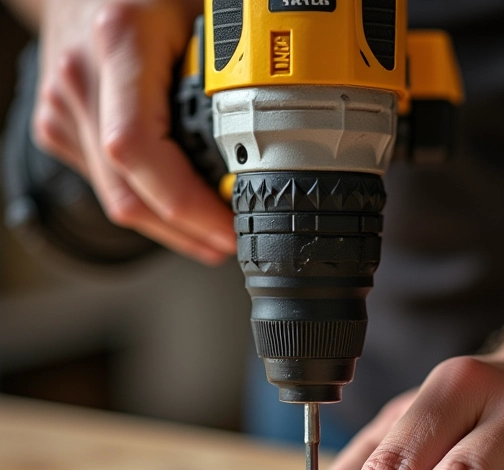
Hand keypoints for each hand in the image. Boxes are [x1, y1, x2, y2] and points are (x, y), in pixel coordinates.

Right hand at [33, 0, 235, 262]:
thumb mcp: (202, 9)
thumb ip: (230, 64)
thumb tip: (276, 121)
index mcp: (119, 43)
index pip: (142, 153)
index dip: (188, 207)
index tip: (228, 230)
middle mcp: (81, 79)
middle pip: (128, 194)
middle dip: (186, 233)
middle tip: (229, 244)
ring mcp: (63, 107)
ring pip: (117, 199)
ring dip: (170, 228)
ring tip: (211, 236)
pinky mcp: (58, 125)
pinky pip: (106, 185)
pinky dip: (147, 204)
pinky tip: (177, 209)